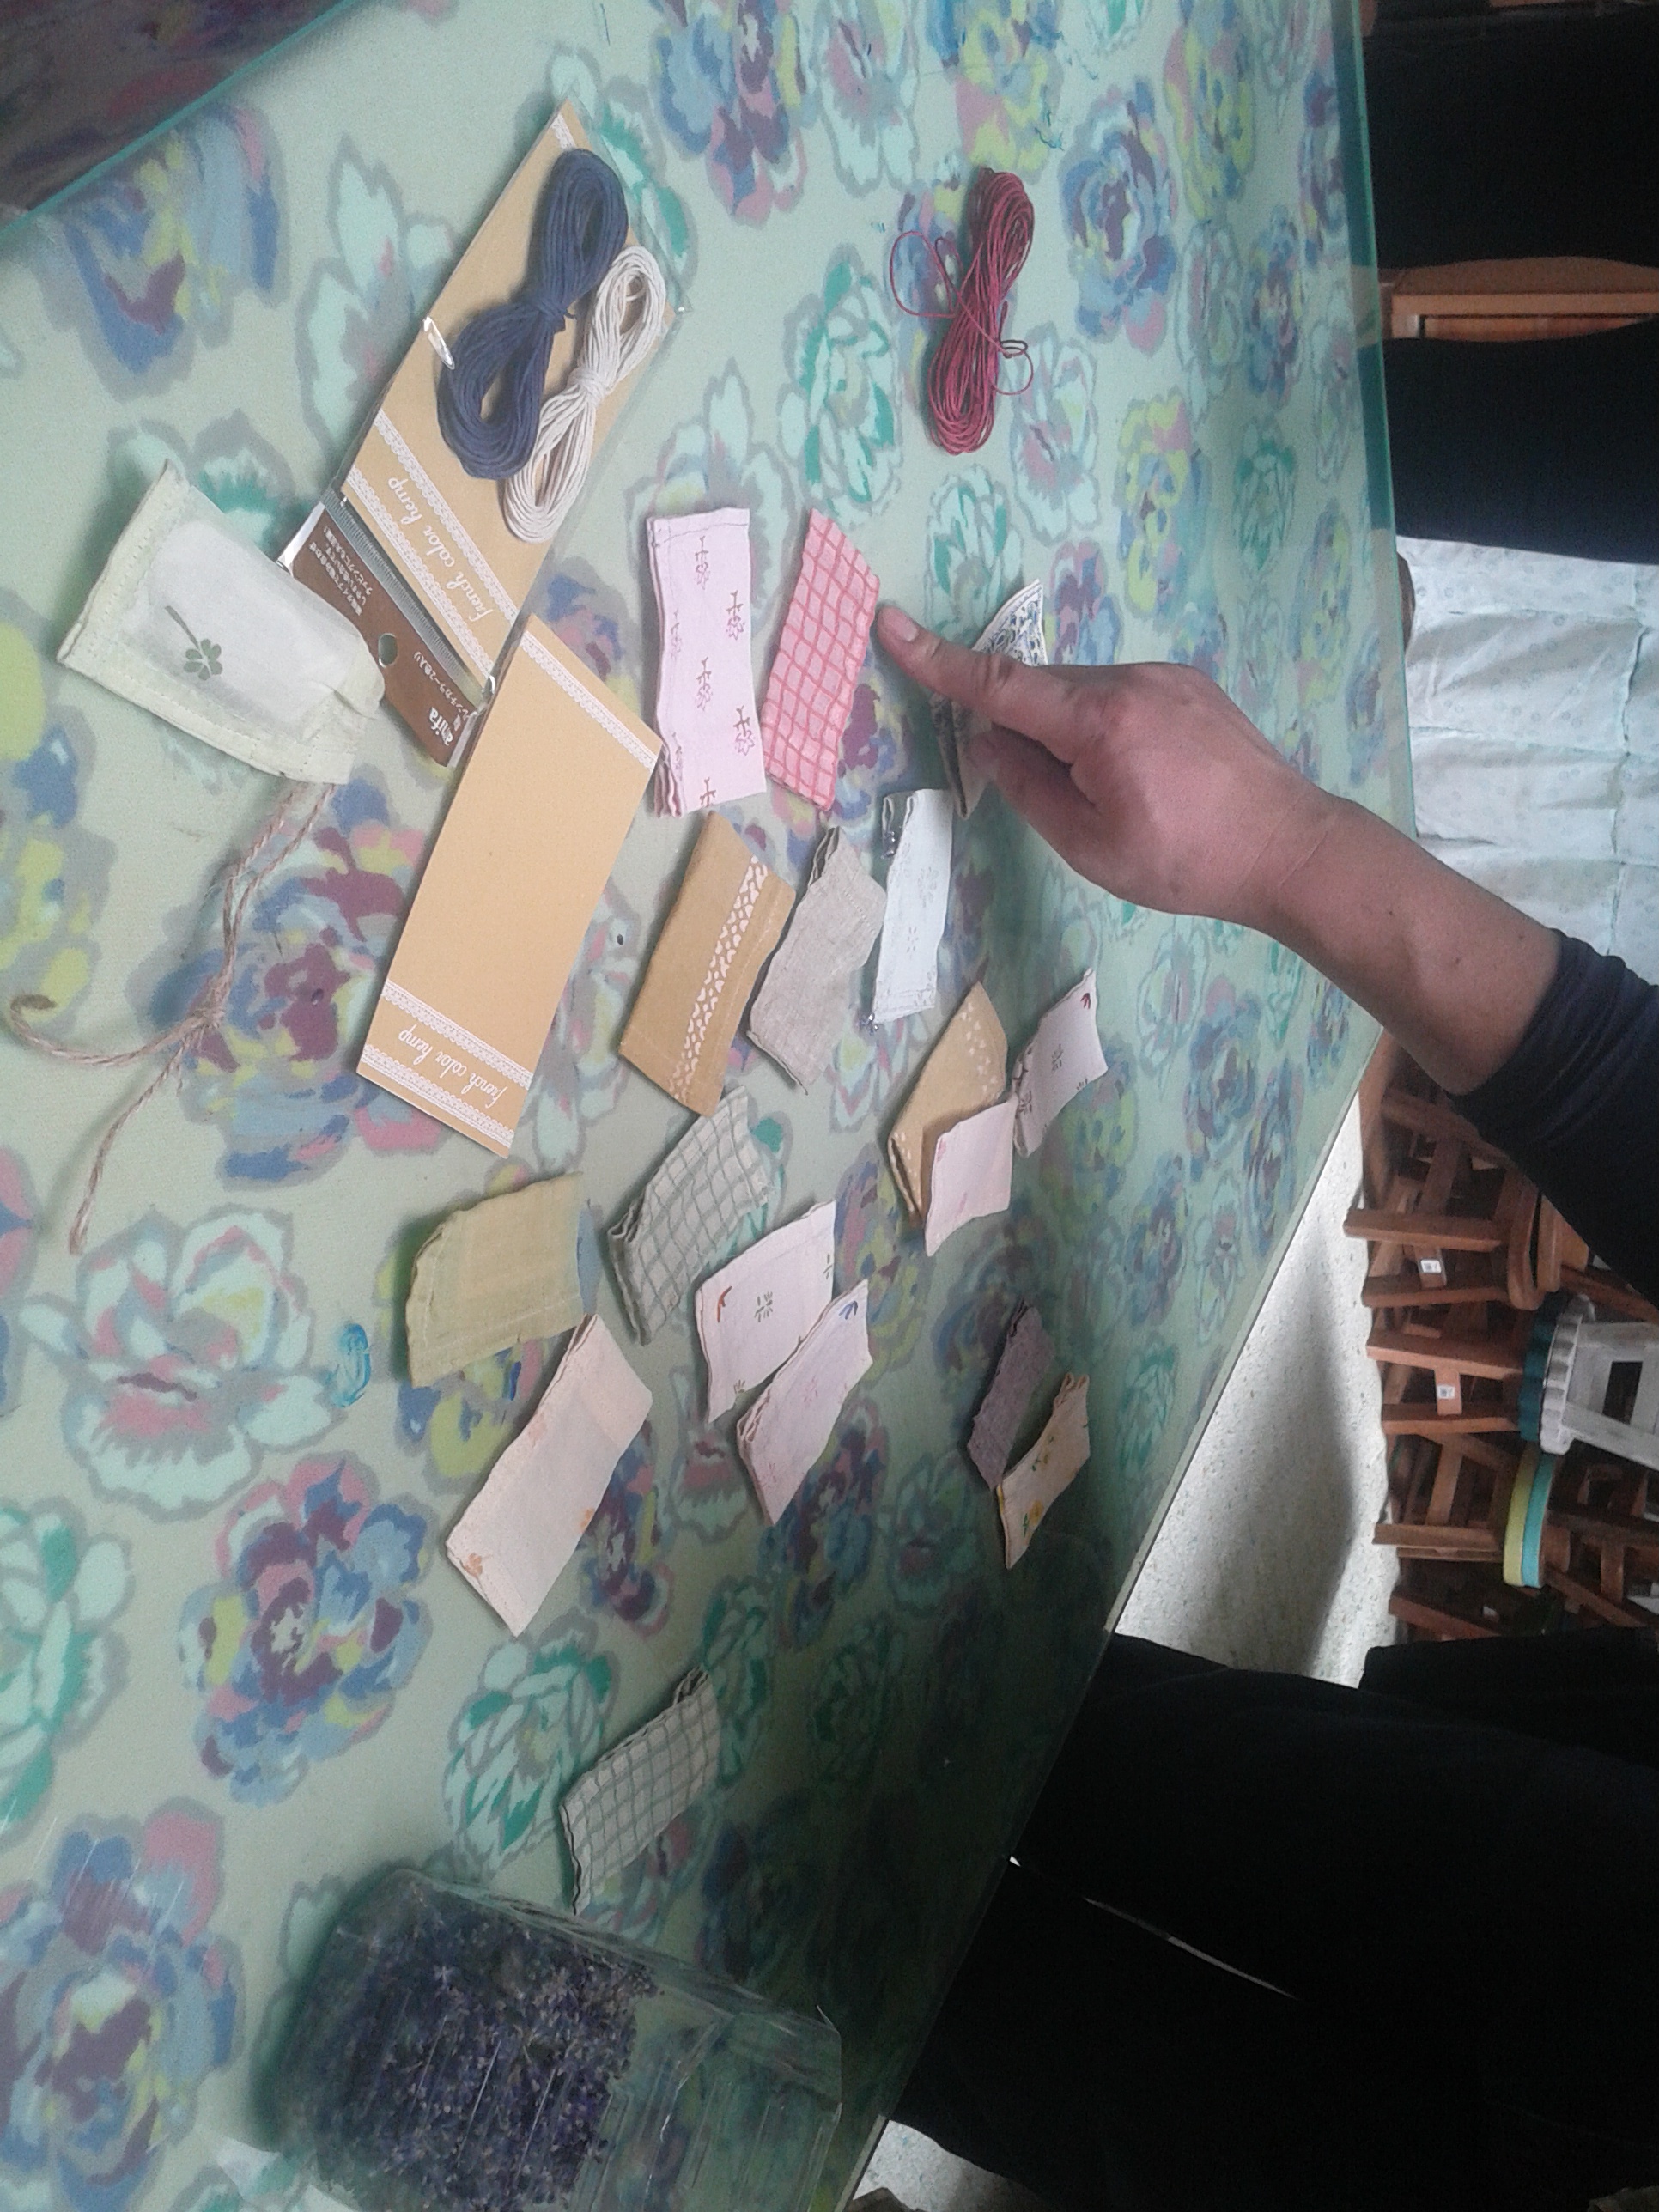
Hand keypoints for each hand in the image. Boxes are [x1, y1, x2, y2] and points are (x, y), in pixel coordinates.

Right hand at [875, 604, 1559, 1096]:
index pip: (998, 684)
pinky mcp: (1193, 687)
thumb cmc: (1186, 861)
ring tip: (1116, 799)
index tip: (890, 624)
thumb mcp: (1090, 845)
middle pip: (1044, 690)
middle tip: (1058, 797)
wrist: (1292, 849)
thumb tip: (992, 743)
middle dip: (1027, 730)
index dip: (937, 661)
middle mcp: (1131, 678)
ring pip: (1086, 693)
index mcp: (1098, 719)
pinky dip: (1107, 727)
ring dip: (1072, 733)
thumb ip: (1030, 789)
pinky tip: (1144, 779)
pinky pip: (1124, 696)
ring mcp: (1168, 676)